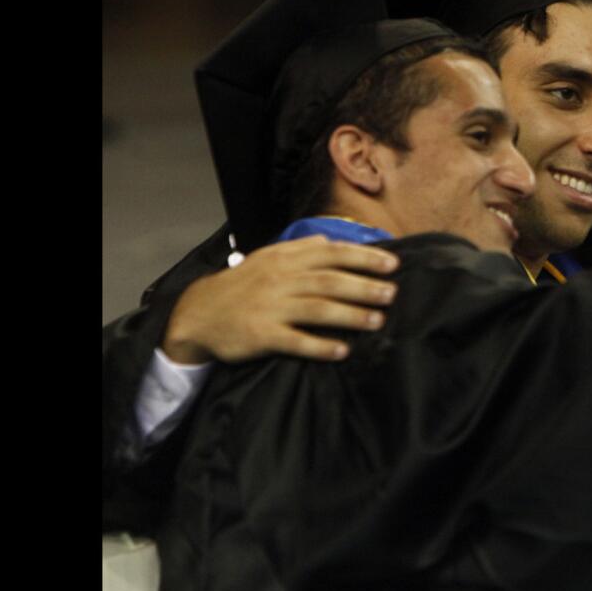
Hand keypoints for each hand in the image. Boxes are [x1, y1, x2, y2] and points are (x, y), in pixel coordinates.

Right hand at [163, 236, 399, 364]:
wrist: (198, 313)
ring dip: (350, 315)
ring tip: (377, 321)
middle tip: (392, 294)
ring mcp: (270, 308)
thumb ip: (300, 249)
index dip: (364, 258)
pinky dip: (319, 346)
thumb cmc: (242, 285)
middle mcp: (280, 280)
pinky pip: (295, 341)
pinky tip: (342, 351)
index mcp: (285, 259)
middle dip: (364, 286)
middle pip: (329, 281)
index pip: (332, 254)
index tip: (392, 264)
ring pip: (317, 309)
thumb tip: (330, 239)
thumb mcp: (267, 257)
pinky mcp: (260, 334)